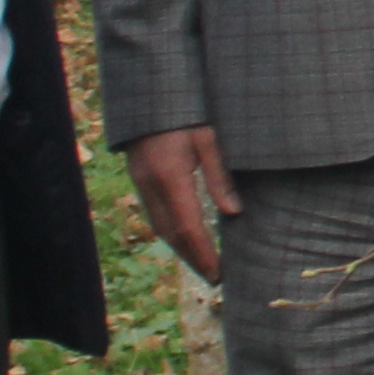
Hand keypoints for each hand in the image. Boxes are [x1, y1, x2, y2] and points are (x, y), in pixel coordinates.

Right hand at [127, 125, 237, 283]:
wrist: (150, 95)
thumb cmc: (186, 112)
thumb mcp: (209, 139)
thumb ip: (219, 177)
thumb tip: (233, 213)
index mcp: (170, 176)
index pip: (188, 226)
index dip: (203, 253)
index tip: (219, 273)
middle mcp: (151, 185)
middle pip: (172, 234)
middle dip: (194, 259)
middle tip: (215, 279)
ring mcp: (141, 183)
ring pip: (160, 227)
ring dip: (182, 249)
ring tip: (203, 266)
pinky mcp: (140, 179)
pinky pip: (155, 215)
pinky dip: (172, 233)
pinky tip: (186, 240)